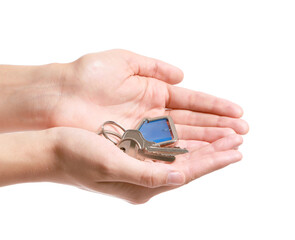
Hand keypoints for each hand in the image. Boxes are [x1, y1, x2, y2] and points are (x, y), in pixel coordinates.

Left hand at [51, 49, 247, 140]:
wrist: (59, 96)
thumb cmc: (88, 75)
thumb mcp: (124, 61)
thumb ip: (154, 67)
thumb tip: (182, 75)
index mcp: (152, 92)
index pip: (191, 102)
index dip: (214, 107)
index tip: (237, 112)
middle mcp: (151, 114)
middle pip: (191, 122)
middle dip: (217, 127)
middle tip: (242, 132)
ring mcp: (143, 132)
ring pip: (181, 139)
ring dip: (207, 142)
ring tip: (232, 144)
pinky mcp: (132, 147)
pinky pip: (162, 151)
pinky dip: (183, 153)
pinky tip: (204, 155)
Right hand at [53, 127, 242, 203]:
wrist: (52, 150)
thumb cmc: (76, 157)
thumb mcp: (110, 167)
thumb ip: (145, 176)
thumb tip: (179, 179)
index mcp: (142, 185)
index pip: (186, 173)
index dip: (212, 161)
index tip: (235, 151)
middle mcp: (144, 178)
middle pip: (188, 164)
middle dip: (214, 152)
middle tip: (238, 140)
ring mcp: (139, 165)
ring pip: (180, 155)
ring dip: (202, 144)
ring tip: (224, 136)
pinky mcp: (133, 153)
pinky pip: (165, 148)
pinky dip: (183, 141)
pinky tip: (193, 136)